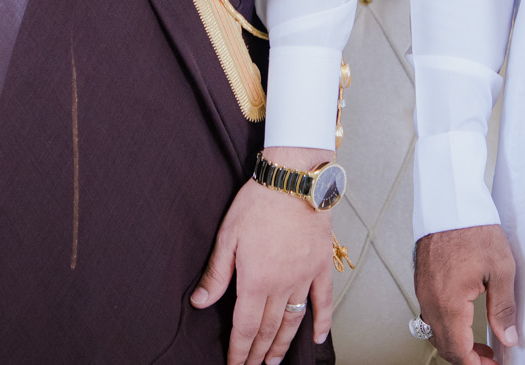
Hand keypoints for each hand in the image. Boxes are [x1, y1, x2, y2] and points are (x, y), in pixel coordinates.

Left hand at [191, 147, 336, 364]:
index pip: (245, 327)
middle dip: (257, 352)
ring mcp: (305, 276)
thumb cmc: (258, 202)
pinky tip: (318, 337)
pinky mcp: (321, 265)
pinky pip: (324, 300)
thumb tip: (200, 302)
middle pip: (269, 329)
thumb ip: (216, 273)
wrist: (293, 178)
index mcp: (256, 280)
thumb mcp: (227, 236)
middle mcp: (282, 284)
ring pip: (294, 320)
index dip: (238, 350)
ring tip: (275, 360)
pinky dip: (322, 321)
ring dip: (284, 344)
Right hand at [414, 224, 518, 363]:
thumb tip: (507, 337)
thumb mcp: (501, 269)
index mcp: (449, 302)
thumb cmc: (473, 228)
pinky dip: (447, 327)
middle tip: (489, 359)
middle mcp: (431, 301)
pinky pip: (430, 316)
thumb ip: (503, 308)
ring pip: (436, 332)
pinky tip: (463, 322)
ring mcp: (423, 292)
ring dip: (456, 343)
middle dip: (467, 358)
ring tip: (479, 344)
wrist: (449, 202)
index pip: (458, 350)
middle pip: (444, 346)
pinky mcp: (423, 283)